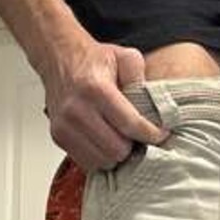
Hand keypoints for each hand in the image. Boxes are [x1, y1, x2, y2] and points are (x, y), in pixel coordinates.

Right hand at [40, 34, 169, 172]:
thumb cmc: (92, 60)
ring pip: (103, 160)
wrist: (60, 59)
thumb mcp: (125, 56)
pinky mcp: (58, 137)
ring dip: (117, 154)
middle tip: (138, 137)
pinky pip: (86, 162)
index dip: (151, 134)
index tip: (161, 134)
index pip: (130, 125)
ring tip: (121, 139)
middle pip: (117, 149)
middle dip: (133, 146)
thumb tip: (154, 106)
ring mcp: (65, 126)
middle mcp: (77, 110)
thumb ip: (141, 80)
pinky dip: (100, 157)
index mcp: (96, 90)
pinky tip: (105, 142)